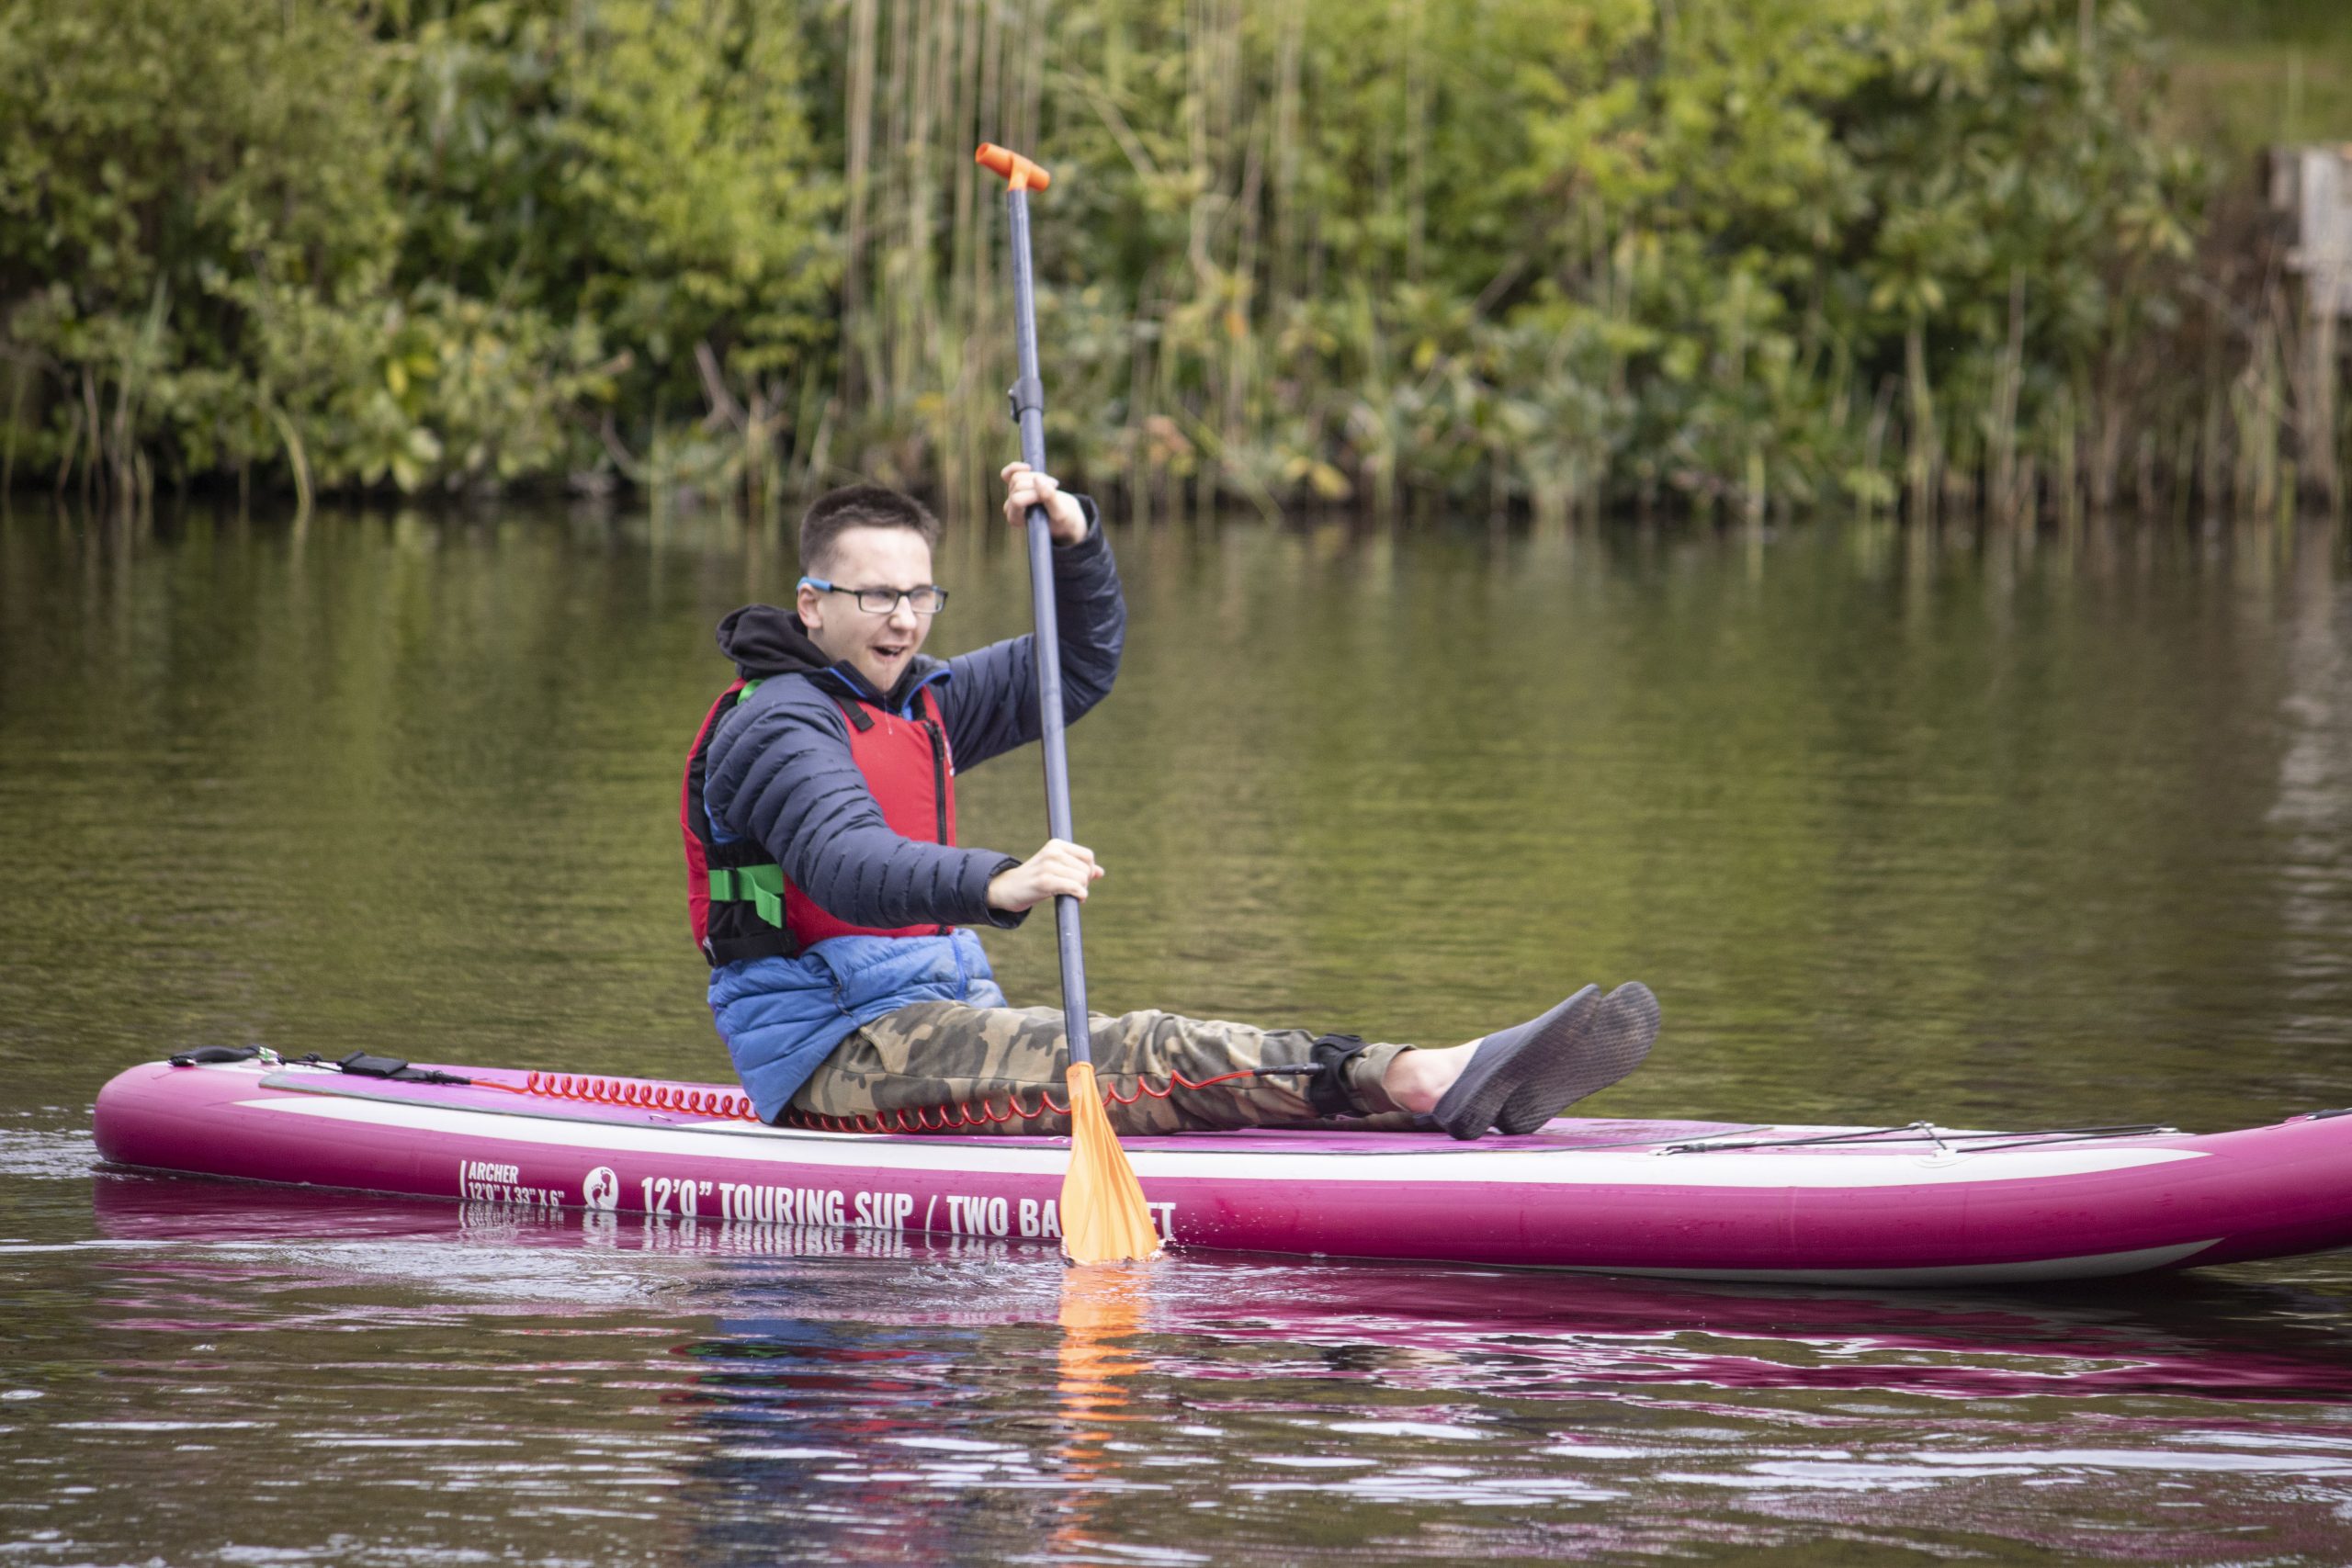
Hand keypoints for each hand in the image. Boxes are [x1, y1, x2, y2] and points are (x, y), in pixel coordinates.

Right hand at [986, 837, 1103, 912]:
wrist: (1008, 889)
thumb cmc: (1035, 879)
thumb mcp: (1057, 869)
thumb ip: (1077, 868)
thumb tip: (1101, 872)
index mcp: (1056, 845)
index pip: (1088, 856)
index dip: (1089, 870)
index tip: (1079, 880)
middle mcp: (1053, 852)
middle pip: (1086, 869)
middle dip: (1084, 883)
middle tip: (1073, 890)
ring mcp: (1048, 866)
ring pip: (1082, 879)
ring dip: (1081, 891)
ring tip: (1071, 894)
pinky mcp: (1045, 881)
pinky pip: (1074, 888)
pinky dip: (1080, 895)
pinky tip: (1076, 899)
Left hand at [1001, 462, 1087, 543]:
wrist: (1064, 514)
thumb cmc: (1062, 518)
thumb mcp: (1060, 511)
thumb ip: (1049, 498)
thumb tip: (1037, 479)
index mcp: (1016, 519)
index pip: (1017, 500)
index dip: (1035, 493)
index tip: (1052, 492)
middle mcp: (1010, 508)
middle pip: (1018, 485)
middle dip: (1038, 483)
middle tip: (1054, 486)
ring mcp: (1010, 496)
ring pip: (1017, 476)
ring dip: (1036, 476)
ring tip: (1050, 483)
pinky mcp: (1012, 486)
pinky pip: (1006, 473)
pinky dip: (1017, 467)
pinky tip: (1029, 467)